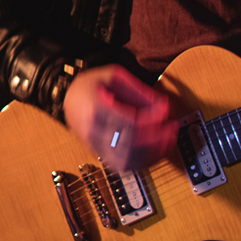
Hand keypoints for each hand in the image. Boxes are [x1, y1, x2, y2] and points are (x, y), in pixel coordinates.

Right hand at [62, 65, 176, 171]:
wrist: (67, 96)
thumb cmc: (90, 85)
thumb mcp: (113, 75)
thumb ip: (138, 90)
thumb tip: (162, 104)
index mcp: (95, 108)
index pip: (130, 122)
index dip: (152, 120)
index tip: (166, 112)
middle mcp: (93, 130)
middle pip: (130, 144)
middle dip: (157, 140)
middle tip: (172, 130)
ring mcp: (94, 144)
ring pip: (126, 160)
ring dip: (151, 155)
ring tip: (166, 144)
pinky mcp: (98, 152)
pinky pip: (120, 165)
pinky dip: (140, 163)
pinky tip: (152, 154)